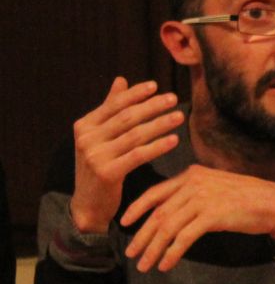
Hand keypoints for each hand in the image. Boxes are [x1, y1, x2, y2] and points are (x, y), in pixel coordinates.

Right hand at [69, 77, 182, 233]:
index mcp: (84, 126)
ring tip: (179, 117)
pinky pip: (138, 155)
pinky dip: (158, 146)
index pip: (114, 104)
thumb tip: (121, 79)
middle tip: (174, 99)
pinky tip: (174, 140)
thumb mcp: (100, 136)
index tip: (156, 86)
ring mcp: (95, 155)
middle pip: (127, 117)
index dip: (135, 94)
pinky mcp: (107, 173)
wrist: (89, 204)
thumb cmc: (100, 166)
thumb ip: (109, 109)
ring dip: (160, 124)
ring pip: (135, 135)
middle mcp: (87, 138)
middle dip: (152, 106)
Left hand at [120, 164, 274, 271]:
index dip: (137, 208)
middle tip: (131, 253)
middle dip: (142, 236)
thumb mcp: (216, 188)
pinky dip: (172, 253)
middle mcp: (194, 184)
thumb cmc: (248, 198)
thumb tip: (173, 212)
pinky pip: (184, 238)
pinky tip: (166, 264)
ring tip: (145, 265)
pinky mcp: (212, 216)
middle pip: (159, 213)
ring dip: (153, 249)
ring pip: (168, 227)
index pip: (156, 192)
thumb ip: (194, 194)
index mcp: (192, 174)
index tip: (124, 223)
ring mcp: (203, 199)